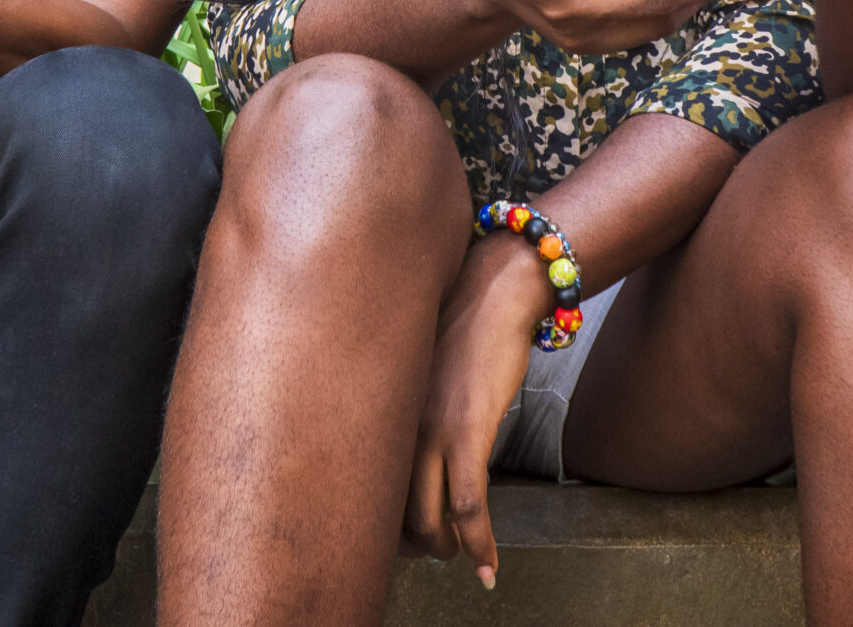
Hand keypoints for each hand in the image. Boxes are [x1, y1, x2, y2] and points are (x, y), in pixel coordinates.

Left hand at [403, 234, 548, 588]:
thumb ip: (403, 402)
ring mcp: (430, 431)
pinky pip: (469, 505)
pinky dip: (479, 543)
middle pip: (387, 510)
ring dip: (445, 549)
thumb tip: (405, 436)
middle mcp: (394, 423)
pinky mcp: (468, 432)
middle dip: (410, 545)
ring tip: (462, 559)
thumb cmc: (459, 321)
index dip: (373, 521)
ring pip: (427, 518)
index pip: (357, 481)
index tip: (390, 536)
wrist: (494, 289)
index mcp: (375, 407)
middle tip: (429, 552)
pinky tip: (488, 564)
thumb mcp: (413, 364)